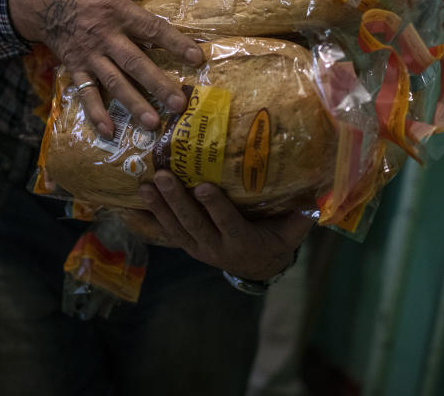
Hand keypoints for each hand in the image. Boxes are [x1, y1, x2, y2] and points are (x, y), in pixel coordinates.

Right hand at [8, 0, 203, 137]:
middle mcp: (104, 36)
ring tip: (152, 124)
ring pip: (113, 83)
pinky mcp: (74, 66)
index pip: (151, 28)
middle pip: (135, 63)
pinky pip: (85, 92)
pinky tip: (107, 132)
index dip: (175, 43)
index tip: (196, 58)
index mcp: (115, 9)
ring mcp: (88, 55)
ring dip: (132, 104)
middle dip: (157, 84)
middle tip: (178, 104)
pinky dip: (95, 112)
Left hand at [131, 170, 312, 279]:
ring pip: (174, 228)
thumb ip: (302, 214)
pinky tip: (124, 208)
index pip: (228, 223)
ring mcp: (197, 247)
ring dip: (158, 207)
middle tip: (163, 177)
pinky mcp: (185, 244)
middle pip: (193, 223)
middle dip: (176, 201)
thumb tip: (319, 193)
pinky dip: (144, 221)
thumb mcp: (292, 230)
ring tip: (145, 185)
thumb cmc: (276, 239)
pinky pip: (162, 233)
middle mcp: (216, 248)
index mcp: (243, 243)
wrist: (258, 266)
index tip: (204, 187)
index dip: (216, 207)